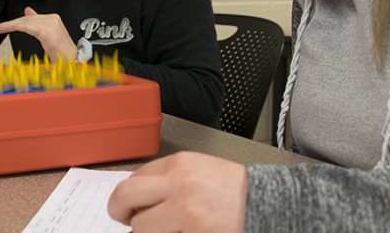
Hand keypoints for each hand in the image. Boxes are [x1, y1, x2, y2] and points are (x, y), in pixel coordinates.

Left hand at [0, 7, 77, 59]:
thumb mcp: (48, 34)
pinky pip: (28, 28)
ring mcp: (51, 25)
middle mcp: (52, 19)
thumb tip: (27, 10)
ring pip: (25, 23)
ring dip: (9, 26)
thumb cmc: (62, 51)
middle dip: (9, 23)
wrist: (73, 61)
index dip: (15, 21)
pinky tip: (7, 28)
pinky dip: (16, 27)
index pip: (30, 18)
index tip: (2, 25)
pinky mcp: (47, 33)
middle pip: (26, 19)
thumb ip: (37, 22)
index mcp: (53, 18)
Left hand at [108, 151, 247, 232]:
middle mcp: (179, 184)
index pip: (135, 178)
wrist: (270, 203)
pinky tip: (186, 232)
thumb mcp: (201, 171)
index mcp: (180, 164)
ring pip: (141, 228)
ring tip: (167, 229)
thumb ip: (170, 179)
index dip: (127, 195)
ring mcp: (185, 211)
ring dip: (148, 232)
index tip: (127, 205)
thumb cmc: (238, 191)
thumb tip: (139, 198)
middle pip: (125, 196)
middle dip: (118, 210)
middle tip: (123, 219)